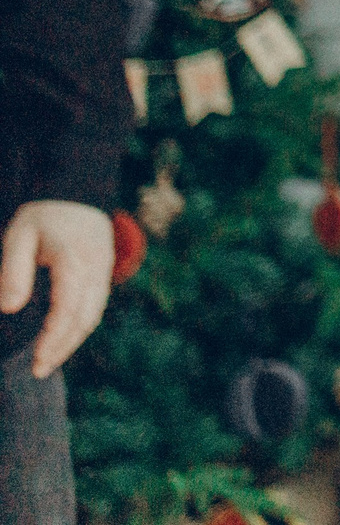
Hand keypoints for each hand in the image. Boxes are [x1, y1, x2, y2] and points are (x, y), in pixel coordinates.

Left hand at [0, 200, 113, 376]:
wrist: (78, 193)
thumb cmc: (42, 217)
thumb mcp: (18, 236)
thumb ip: (13, 272)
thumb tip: (10, 309)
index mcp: (74, 257)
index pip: (68, 306)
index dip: (54, 336)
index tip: (36, 359)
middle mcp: (95, 267)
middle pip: (85, 317)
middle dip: (63, 347)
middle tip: (38, 370)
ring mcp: (104, 270)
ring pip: (94, 314)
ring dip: (72, 341)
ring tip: (48, 361)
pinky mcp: (104, 273)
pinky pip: (96, 306)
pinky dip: (80, 327)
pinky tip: (63, 340)